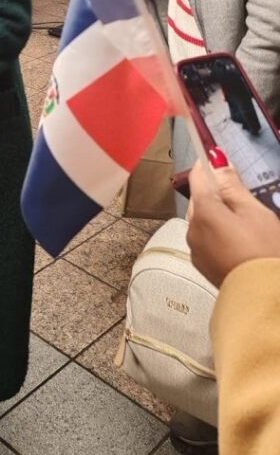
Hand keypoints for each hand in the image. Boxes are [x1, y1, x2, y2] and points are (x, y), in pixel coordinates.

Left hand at [187, 160, 279, 286]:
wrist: (264, 297)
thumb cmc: (263, 251)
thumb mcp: (253, 212)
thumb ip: (232, 186)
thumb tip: (216, 160)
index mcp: (202, 211)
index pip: (198, 177)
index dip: (207, 164)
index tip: (216, 156)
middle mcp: (191, 228)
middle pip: (199, 199)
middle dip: (214, 192)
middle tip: (239, 192)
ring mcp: (195, 248)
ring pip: (201, 219)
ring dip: (215, 213)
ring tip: (241, 218)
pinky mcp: (202, 265)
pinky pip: (205, 238)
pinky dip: (216, 231)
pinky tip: (236, 237)